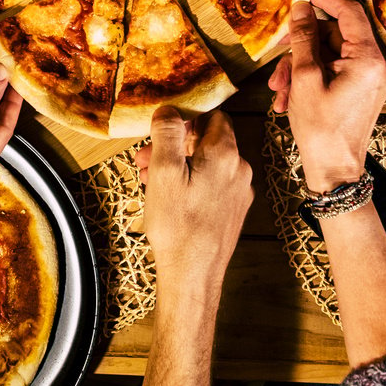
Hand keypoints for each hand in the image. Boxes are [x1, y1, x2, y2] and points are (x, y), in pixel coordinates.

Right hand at [133, 108, 252, 296]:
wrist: (193, 275)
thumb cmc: (178, 225)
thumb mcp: (164, 171)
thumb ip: (168, 133)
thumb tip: (170, 109)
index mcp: (225, 154)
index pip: (213, 116)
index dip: (187, 117)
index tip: (164, 128)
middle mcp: (239, 170)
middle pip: (207, 141)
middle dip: (175, 144)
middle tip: (146, 156)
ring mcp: (239, 192)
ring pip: (207, 164)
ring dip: (179, 164)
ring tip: (149, 178)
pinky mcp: (233, 211)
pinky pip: (212, 184)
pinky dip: (191, 183)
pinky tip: (168, 197)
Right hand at [269, 0, 385, 192]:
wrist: (334, 171)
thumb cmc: (321, 129)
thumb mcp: (305, 79)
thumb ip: (304, 39)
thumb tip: (301, 7)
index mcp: (369, 60)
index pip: (350, 13)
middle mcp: (377, 66)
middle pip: (334, 36)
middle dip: (302, 47)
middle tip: (277, 54)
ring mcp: (371, 78)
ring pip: (329, 55)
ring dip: (300, 67)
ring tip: (279, 90)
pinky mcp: (362, 89)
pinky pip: (334, 70)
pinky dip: (310, 78)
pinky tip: (289, 98)